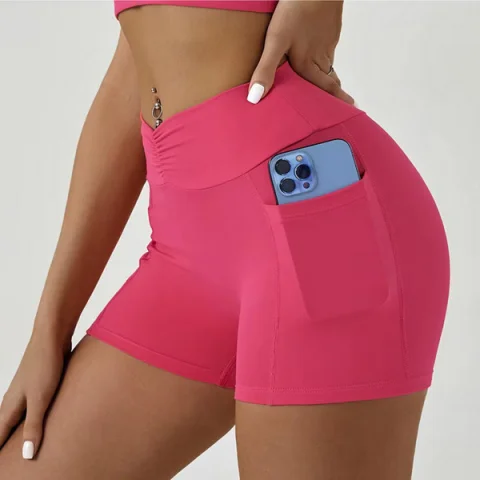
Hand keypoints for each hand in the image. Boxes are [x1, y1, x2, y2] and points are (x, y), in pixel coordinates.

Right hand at [0, 327, 70, 458]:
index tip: (2, 469)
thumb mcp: (41, 399)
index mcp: (10, 407)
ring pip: (19, 418)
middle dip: (6, 445)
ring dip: (19, 432)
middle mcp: (14, 400)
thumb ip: (34, 426)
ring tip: (24, 448)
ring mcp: (26, 392)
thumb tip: (27, 456)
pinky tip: (42, 422)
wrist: (52, 337)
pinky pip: (33, 408)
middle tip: (8, 463)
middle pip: (5, 429)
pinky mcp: (39, 385)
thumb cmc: (44, 365)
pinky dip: (33, 419)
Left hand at [247, 0, 353, 104]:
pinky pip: (327, 50)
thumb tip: (255, 98)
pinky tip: (318, 56)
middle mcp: (321, 57)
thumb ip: (266, 69)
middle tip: (342, 103)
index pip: (326, 89)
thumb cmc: (296, 9)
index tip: (347, 111)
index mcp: (309, 65)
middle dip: (334, 93)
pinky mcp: (329, 29)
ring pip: (328, 65)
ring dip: (329, 77)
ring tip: (327, 86)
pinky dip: (325, 59)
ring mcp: (327, 42)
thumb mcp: (276, 41)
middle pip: (329, 80)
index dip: (335, 101)